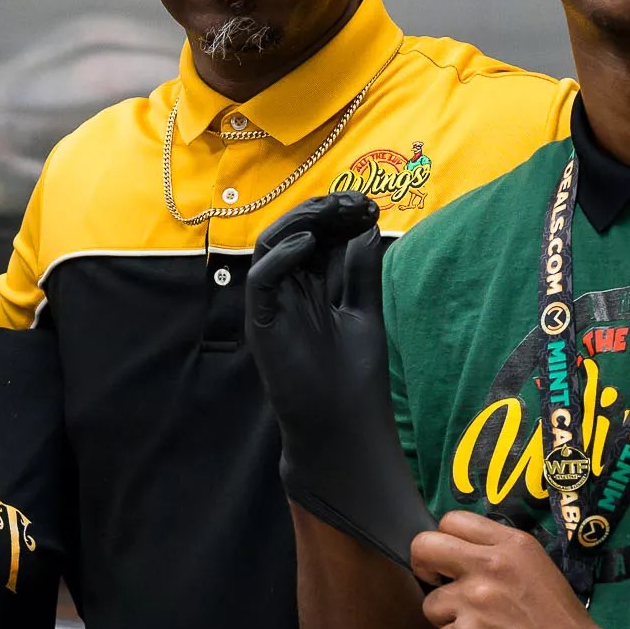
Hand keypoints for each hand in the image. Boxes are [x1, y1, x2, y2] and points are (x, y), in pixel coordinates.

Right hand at [246, 193, 435, 569]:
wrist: (344, 428)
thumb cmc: (355, 379)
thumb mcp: (365, 312)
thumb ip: (361, 271)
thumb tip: (366, 227)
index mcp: (313, 287)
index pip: (317, 236)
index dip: (338, 214)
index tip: (368, 203)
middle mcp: (289, 292)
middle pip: (292, 234)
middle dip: (322, 210)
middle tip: (354, 200)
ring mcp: (272, 307)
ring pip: (270, 247)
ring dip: (301, 222)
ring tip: (333, 213)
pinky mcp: (262, 324)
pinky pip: (260, 280)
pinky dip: (281, 257)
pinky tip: (311, 244)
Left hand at [411, 512, 618, 628]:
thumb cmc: (563, 622)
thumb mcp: (538, 568)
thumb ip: (499, 555)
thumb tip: (460, 555)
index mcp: (511, 546)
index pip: (452, 521)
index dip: (444, 541)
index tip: (450, 562)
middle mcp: (489, 568)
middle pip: (424, 548)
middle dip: (424, 567)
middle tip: (439, 586)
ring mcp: (474, 605)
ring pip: (430, 606)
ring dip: (449, 622)